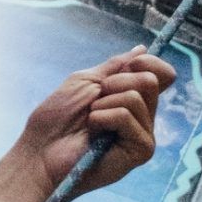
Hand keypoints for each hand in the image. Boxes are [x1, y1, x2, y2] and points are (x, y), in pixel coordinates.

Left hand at [12, 48, 177, 198]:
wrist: (39, 152)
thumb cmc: (56, 120)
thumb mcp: (85, 82)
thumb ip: (116, 66)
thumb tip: (143, 49)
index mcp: (133, 100)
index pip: (162, 74)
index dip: (149, 63)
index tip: (128, 65)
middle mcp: (143, 117)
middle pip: (151, 81)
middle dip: (115, 82)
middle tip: (94, 100)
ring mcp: (144, 134)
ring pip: (135, 97)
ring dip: (103, 103)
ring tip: (90, 120)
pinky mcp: (141, 150)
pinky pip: (126, 117)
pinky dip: (103, 117)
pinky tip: (93, 132)